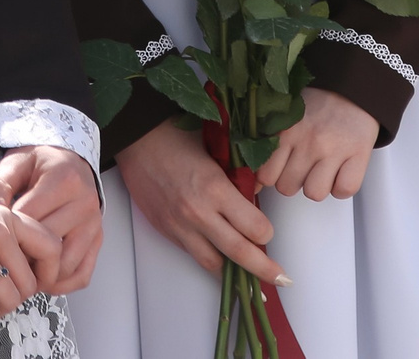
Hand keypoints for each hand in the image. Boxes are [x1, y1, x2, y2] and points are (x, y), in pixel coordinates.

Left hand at [0, 145, 100, 293]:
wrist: (69, 159)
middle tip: (4, 261)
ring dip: (41, 276)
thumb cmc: (40, 163)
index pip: (31, 219)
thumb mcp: (15, 163)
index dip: (9, 233)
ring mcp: (94, 224)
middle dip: (22, 258)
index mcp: (64, 179)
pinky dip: (62, 284)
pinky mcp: (97, 240)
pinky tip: (43, 279)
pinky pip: (82, 274)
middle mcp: (85, 203)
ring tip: (22, 272)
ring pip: (66, 265)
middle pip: (49, 245)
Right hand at [113, 121, 284, 283]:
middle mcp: (199, 213)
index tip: (269, 232)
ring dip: (234, 274)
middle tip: (282, 279)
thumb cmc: (177, 137)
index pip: (254, 227)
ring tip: (252, 282)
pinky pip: (193, 254)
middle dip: (263, 269)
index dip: (266, 232)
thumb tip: (254, 198)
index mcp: (216, 189)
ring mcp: (180, 226)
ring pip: (213, 263)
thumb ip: (236, 179)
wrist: (137, 138)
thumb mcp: (217, 153)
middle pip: (238, 252)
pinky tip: (222, 264)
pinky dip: (210, 261)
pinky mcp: (166, 231)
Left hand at [255, 86, 376, 201]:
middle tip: (303, 166)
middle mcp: (308, 141)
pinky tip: (340, 173)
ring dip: (317, 185)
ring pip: (314, 193)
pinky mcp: (358, 154)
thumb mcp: (285, 116)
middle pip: (287, 187)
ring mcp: (333, 148)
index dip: (272, 176)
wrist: (351, 85)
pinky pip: (343, 190)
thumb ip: (269, 142)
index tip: (280, 169)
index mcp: (286, 130)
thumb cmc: (317, 102)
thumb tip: (257, 182)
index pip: (266, 175)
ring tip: (322, 169)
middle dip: (294, 181)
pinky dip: (341, 187)